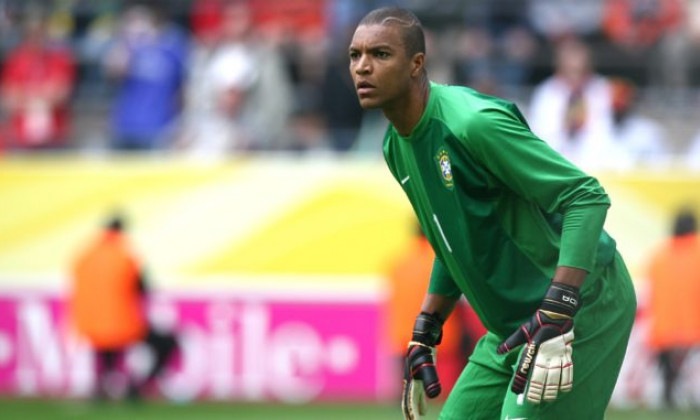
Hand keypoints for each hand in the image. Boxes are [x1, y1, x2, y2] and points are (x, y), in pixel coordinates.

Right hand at [402, 312, 442, 419]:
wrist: (423, 338)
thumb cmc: (425, 352)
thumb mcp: (427, 366)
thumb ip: (431, 380)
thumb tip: (434, 395)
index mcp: (410, 381)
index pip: (409, 402)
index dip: (412, 414)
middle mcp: (410, 381)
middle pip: (409, 401)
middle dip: (412, 412)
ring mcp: (413, 378)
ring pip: (413, 396)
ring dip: (416, 407)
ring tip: (420, 415)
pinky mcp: (419, 375)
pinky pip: (417, 391)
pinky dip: (420, 400)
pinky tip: (425, 403)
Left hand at [497, 282, 579, 403]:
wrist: (557, 312)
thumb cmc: (538, 321)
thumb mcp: (523, 330)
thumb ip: (511, 342)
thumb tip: (499, 350)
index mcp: (534, 348)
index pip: (525, 367)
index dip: (520, 380)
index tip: (516, 390)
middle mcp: (546, 353)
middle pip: (541, 376)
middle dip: (537, 390)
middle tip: (533, 401)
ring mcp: (558, 354)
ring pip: (556, 376)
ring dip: (551, 389)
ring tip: (547, 399)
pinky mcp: (567, 354)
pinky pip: (568, 371)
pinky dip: (567, 382)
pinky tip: (563, 390)